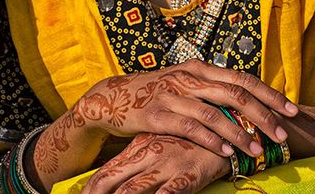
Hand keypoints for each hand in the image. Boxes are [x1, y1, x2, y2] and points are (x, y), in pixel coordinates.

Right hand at [73, 59, 296, 158]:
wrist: (113, 98)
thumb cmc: (156, 94)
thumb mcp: (185, 84)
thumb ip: (212, 89)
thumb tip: (248, 100)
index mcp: (200, 69)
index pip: (242, 79)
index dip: (270, 94)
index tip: (292, 110)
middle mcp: (189, 78)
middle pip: (235, 94)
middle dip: (263, 116)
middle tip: (283, 135)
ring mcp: (172, 95)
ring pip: (215, 114)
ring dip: (240, 134)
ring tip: (258, 151)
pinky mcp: (157, 115)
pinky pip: (190, 128)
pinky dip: (211, 140)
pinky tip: (227, 153)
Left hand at [82, 133, 228, 193]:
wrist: (224, 126)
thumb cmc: (189, 136)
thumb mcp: (159, 140)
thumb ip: (139, 155)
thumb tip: (119, 172)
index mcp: (139, 147)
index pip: (105, 171)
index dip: (89, 188)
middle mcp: (148, 156)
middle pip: (111, 181)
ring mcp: (165, 165)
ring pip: (133, 190)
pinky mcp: (185, 175)